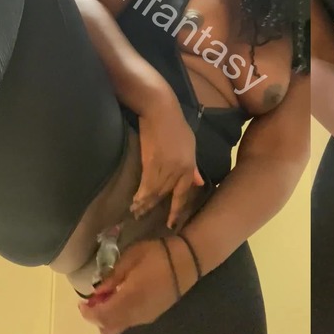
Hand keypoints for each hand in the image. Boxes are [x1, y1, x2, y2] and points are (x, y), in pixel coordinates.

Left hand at [78, 238, 196, 333]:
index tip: (81, 302)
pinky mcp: (154, 315)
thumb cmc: (157, 254)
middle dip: (96, 318)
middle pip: (108, 327)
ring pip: (120, 327)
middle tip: (92, 302)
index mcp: (129, 299)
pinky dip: (119, 316)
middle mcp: (136, 314)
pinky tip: (121, 298)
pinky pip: (130, 322)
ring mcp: (146, 316)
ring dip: (108, 318)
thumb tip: (98, 290)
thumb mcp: (130, 258)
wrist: (188, 260)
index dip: (88, 312)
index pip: (101, 316)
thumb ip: (113, 277)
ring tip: (106, 298)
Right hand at [131, 97, 204, 226]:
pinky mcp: (150, 162)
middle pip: (166, 195)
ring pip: (155, 192)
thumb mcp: (190, 145)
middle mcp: (178, 170)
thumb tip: (198, 183)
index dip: (176, 210)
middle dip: (156, 208)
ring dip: (145, 204)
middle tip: (146, 219)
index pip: (183, 194)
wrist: (160, 110)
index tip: (171, 223)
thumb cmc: (176, 124)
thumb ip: (193, 167)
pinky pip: (146, 184)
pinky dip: (140, 194)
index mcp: (189, 166)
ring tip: (137, 213)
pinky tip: (135, 201)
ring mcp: (164, 167)